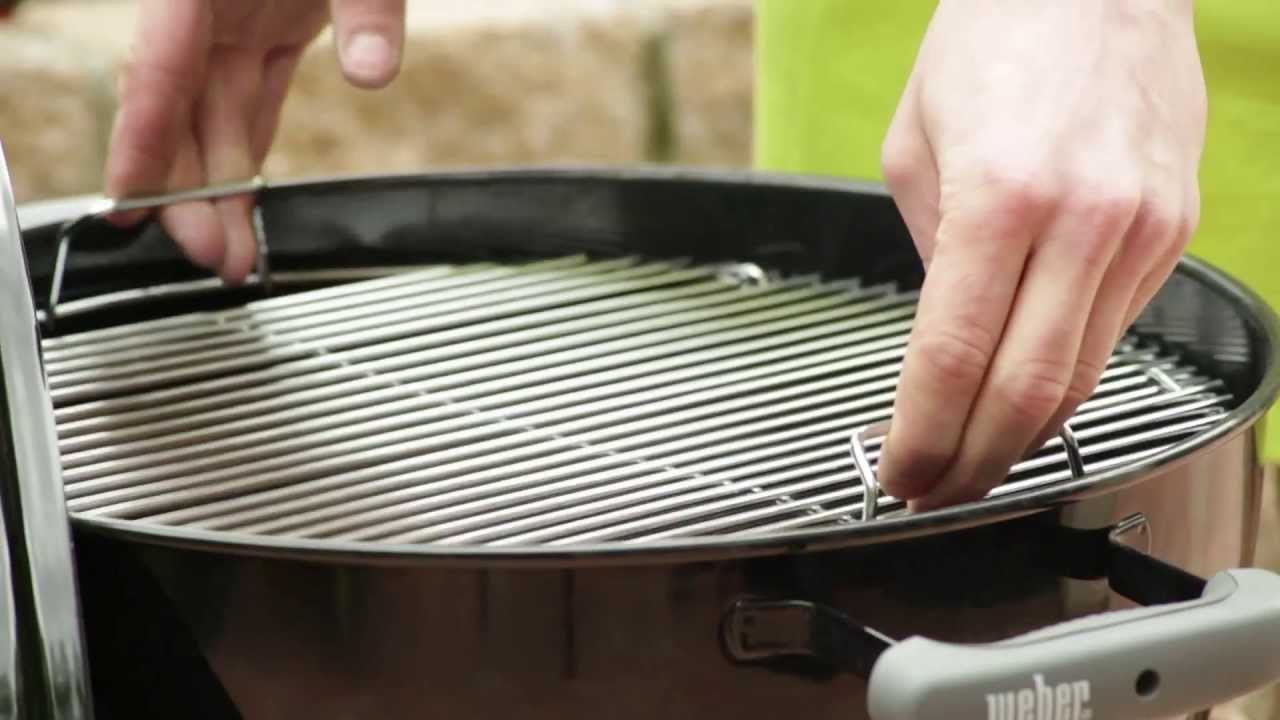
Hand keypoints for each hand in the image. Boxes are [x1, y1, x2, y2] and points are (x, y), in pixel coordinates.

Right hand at [105, 0, 406, 283]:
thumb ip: (367, 11)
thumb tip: (372, 73)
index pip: (160, 63)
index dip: (141, 136)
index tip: (130, 200)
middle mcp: (207, 9)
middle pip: (180, 107)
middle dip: (187, 189)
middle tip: (208, 253)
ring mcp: (236, 21)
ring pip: (215, 117)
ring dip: (221, 188)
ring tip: (232, 255)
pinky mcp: (270, 32)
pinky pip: (251, 103)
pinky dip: (246, 156)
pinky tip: (241, 205)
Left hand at [877, 0, 1205, 509]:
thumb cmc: (992, 39)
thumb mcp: (914, 147)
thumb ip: (928, 251)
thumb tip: (943, 335)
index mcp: (1000, 197)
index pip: (953, 359)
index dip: (923, 436)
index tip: (899, 473)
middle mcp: (1086, 220)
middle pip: (1028, 393)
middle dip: (974, 463)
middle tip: (936, 490)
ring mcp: (1144, 229)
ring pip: (1082, 376)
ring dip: (1022, 433)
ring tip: (974, 454)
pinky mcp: (1176, 229)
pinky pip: (1114, 330)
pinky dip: (1066, 373)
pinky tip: (1027, 385)